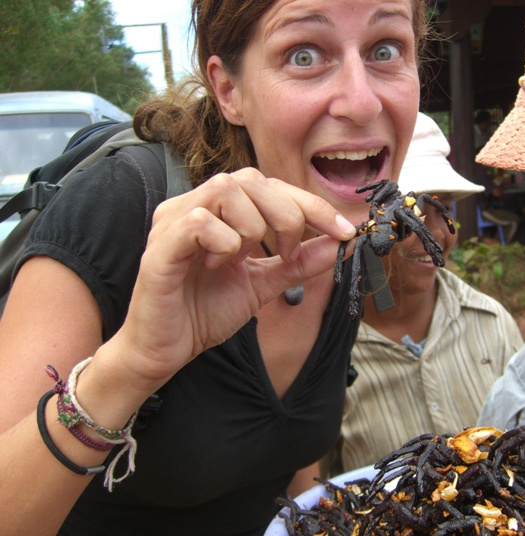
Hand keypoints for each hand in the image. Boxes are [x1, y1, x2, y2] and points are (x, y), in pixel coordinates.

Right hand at [108, 168, 355, 390]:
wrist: (165, 350)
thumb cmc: (205, 312)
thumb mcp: (264, 283)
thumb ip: (298, 262)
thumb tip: (340, 243)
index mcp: (219, 211)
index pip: (271, 186)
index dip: (312, 204)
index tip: (345, 230)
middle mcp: (195, 204)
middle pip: (252, 179)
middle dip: (288, 216)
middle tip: (288, 254)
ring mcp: (174, 220)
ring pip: (226, 190)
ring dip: (252, 228)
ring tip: (242, 259)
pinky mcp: (160, 245)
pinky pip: (200, 221)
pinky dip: (223, 243)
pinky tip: (217, 266)